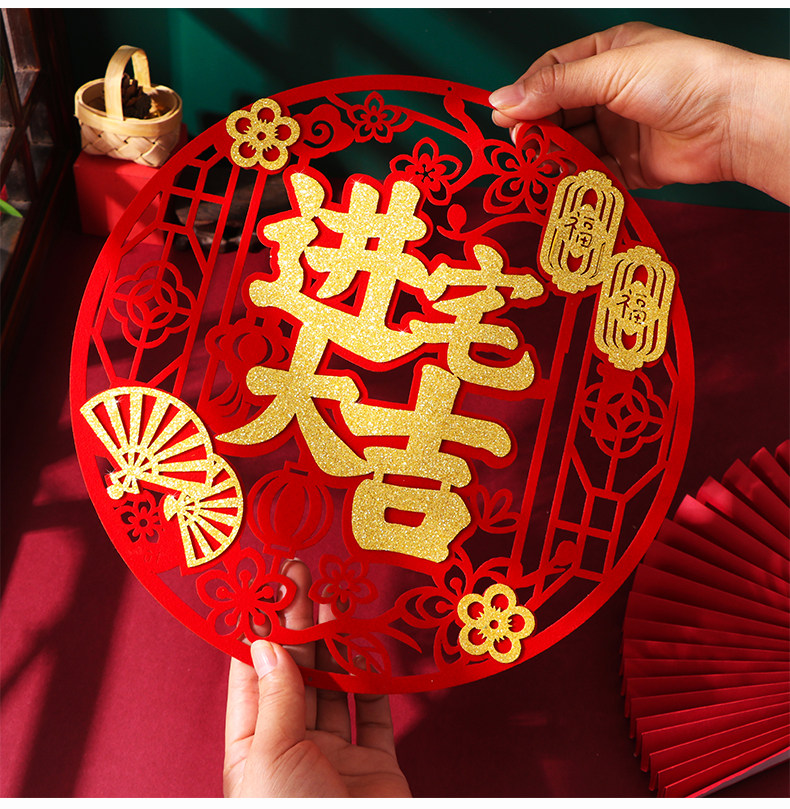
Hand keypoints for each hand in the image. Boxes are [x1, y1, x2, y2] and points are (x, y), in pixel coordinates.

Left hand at [223, 561, 411, 797]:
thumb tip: (268, 642)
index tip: (264, 589)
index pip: (251, 677)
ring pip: (334, 685)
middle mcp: (292, 746)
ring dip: (334, 642)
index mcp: (253, 747)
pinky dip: (372, 675)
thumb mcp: (272, 754)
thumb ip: (278, 696)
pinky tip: (365, 643)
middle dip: (297, 624)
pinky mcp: (375, 762)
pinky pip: (373, 709)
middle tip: (300, 575)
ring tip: (331, 597)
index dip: (258, 631)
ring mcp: (335, 754)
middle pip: (295, 672)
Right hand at [489, 22, 789, 203]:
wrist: (730, 123)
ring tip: (537, 166)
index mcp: (607, 55)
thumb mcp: (611, 71)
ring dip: (552, 155)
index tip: (503, 115)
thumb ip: (555, 87)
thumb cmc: (683, 79)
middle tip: (519, 145)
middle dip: (536, 128)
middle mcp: (610, 91)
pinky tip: (561, 181)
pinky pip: (589, 171)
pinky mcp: (626, 165)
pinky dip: (574, 177)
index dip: (526, 93)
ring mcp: (617, 129)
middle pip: (557, 111)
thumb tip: (503, 98)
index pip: (552, 72)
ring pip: (570, 144)